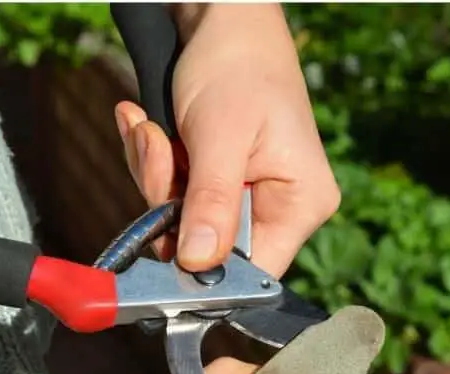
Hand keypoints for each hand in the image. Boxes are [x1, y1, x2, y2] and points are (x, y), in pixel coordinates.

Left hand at [113, 4, 339, 277]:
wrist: (222, 15)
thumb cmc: (237, 64)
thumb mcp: (220, 137)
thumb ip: (211, 203)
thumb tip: (197, 264)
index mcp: (301, 203)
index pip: (253, 272)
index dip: (205, 270)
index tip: (164, 246)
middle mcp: (279, 206)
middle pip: (209, 247)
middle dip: (169, 202)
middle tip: (160, 148)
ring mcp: (246, 194)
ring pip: (181, 221)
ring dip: (154, 176)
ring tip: (153, 128)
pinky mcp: (217, 179)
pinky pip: (173, 194)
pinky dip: (153, 161)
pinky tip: (149, 125)